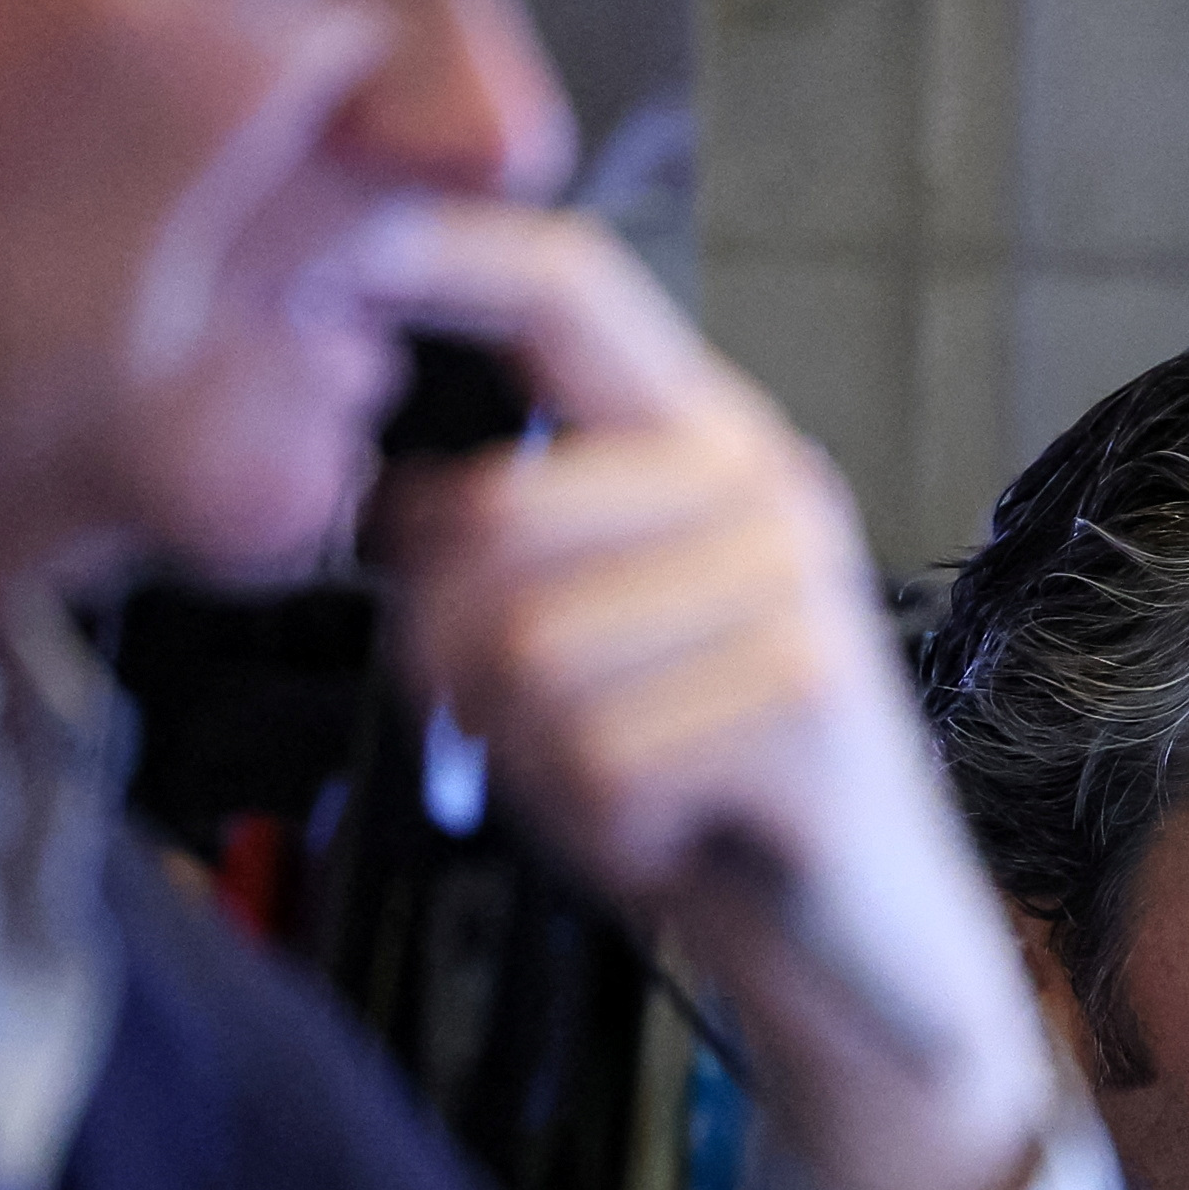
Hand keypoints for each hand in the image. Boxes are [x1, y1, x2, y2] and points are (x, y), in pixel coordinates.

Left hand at [354, 205, 1055, 1189]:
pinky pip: (593, 755)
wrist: (864, 956)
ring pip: (525, 651)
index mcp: (706, 444)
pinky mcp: (806, 708)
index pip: (571, 289)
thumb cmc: (701, 790)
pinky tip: (679, 831)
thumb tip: (379, 501)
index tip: (324, 234)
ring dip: (536, 759)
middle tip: (551, 734)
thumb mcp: (584, 643)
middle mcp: (765, 489)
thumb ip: (500, 552)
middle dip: (461, 662)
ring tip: (633, 780)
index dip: (439, 248)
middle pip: (489, 521)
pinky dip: (604, 828)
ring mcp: (795, 592)